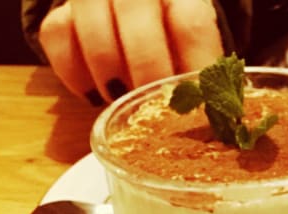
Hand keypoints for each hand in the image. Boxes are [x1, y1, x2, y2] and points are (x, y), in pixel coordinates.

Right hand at [39, 0, 222, 104]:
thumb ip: (209, 82)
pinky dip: (74, 75)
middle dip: (147, 72)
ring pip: (92, 27)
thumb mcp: (197, 56)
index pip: (191, 24)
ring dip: (108, 73)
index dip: (194, 69)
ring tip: (121, 100)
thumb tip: (231, 127)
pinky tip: (94, 95)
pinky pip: (56, 38)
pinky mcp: (61, 13)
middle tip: (152, 107)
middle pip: (138, 16)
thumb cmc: (172, 48)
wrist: (131, 17)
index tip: (197, 107)